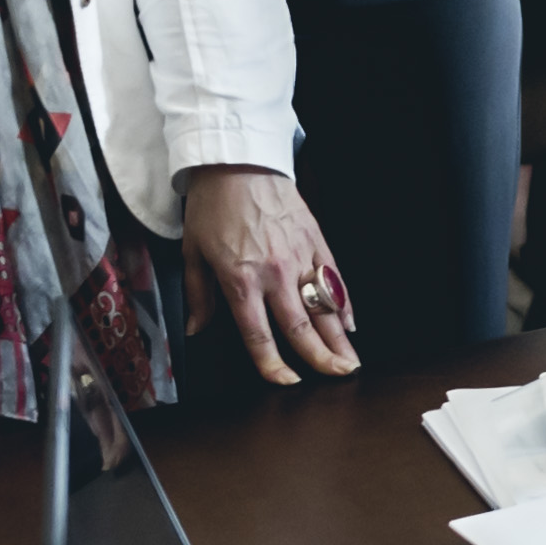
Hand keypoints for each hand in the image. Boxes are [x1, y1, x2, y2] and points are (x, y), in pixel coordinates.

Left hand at [179, 164, 357, 384]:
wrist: (238, 161)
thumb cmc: (213, 205)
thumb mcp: (193, 252)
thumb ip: (199, 296)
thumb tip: (196, 328)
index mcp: (240, 281)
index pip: (260, 336)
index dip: (274, 366)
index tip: (287, 383)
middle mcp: (274, 274)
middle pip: (301, 328)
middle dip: (320, 358)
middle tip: (338, 378)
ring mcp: (299, 257)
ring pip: (324, 307)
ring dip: (339, 337)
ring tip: (351, 360)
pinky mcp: (315, 240)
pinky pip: (333, 278)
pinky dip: (343, 302)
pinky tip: (350, 322)